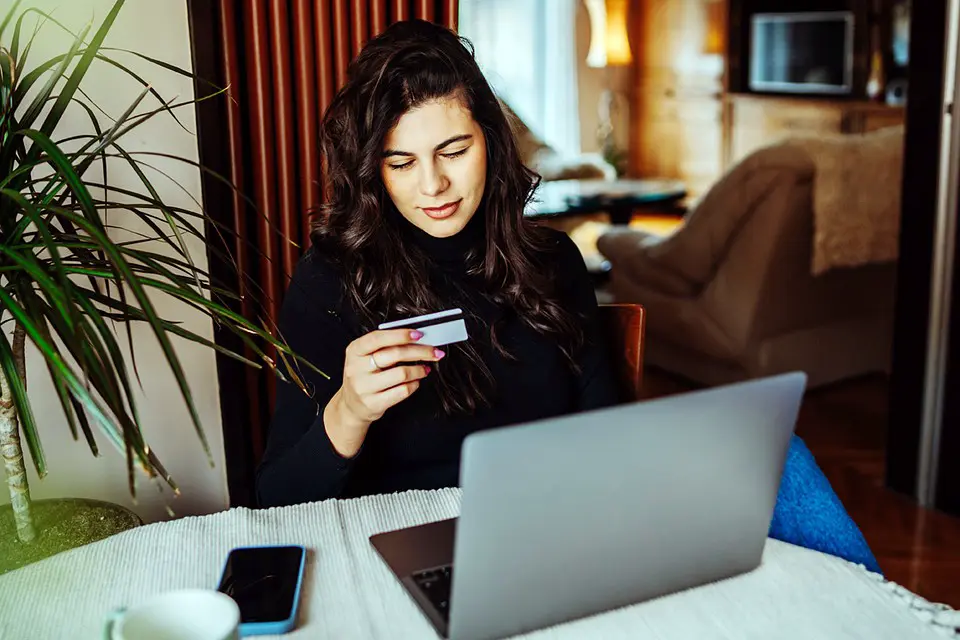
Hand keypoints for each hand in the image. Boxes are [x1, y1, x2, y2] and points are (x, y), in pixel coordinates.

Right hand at [324, 328, 444, 456]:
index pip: (378, 338)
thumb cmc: (364, 376)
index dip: (401, 335)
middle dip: (420, 351)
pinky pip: (402, 391)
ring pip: (401, 373)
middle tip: (434, 352)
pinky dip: (415, 384)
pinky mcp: (373, 403)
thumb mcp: (366, 357)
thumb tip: (416, 339)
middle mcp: (356, 368)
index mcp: (355, 350)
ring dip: (419, 369)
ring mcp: (364, 387)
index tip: (419, 334)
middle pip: (395, 354)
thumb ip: (385, 346)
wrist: (351, 405)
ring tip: (425, 368)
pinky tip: (416, 381)